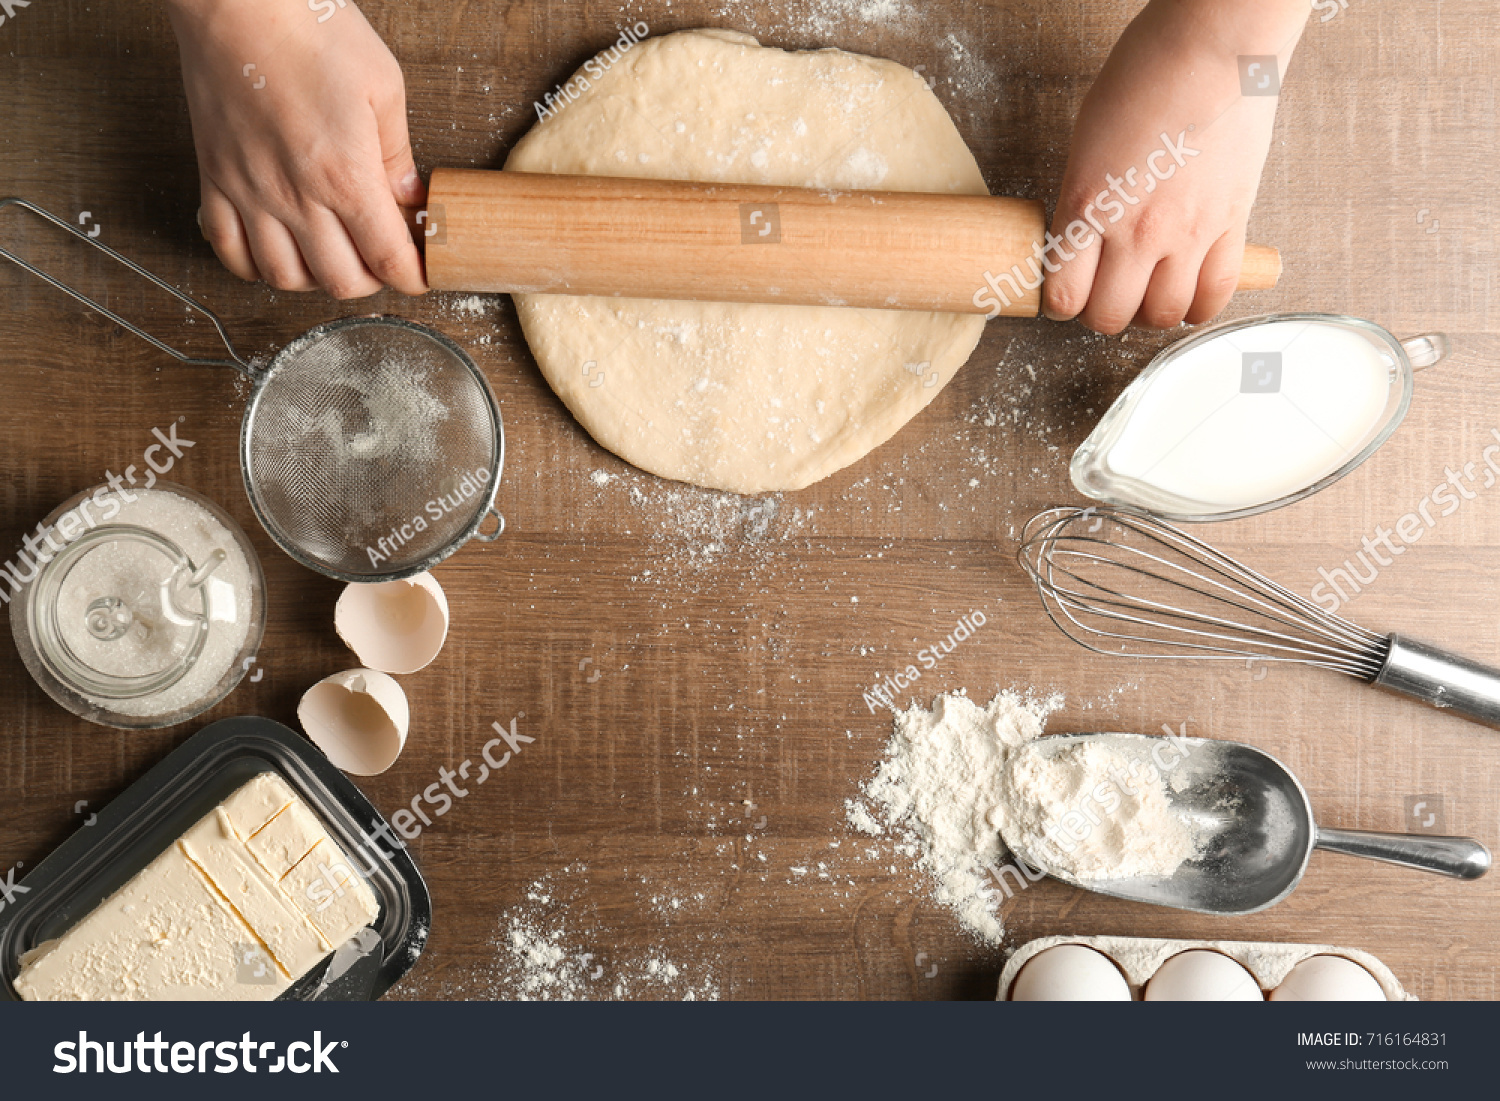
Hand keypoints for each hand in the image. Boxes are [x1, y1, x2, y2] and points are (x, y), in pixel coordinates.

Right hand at [166, 0, 425, 297]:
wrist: (238, 1)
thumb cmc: (310, 30)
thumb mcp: (383, 88)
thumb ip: (398, 154)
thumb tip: (411, 196)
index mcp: (345, 177)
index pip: (388, 259)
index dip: (413, 276)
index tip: (420, 272)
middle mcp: (295, 196)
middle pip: (340, 280)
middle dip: (372, 280)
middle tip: (381, 258)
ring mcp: (250, 192)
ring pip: (285, 277)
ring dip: (317, 279)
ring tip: (334, 257)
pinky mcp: (215, 179)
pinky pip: (229, 250)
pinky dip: (255, 266)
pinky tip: (277, 252)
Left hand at [1042, 0, 1307, 332]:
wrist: (1214, 45)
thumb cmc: (1147, 73)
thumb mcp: (1086, 139)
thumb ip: (1082, 197)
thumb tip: (1079, 238)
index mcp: (1088, 206)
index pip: (1063, 297)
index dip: (1059, 305)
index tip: (1064, 298)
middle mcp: (1136, 229)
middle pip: (1110, 317)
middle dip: (1100, 314)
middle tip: (1104, 296)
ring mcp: (1188, 231)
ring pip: (1164, 315)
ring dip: (1150, 314)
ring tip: (1147, 294)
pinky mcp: (1232, 223)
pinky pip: (1217, 293)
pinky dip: (1201, 306)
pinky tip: (1190, 295)